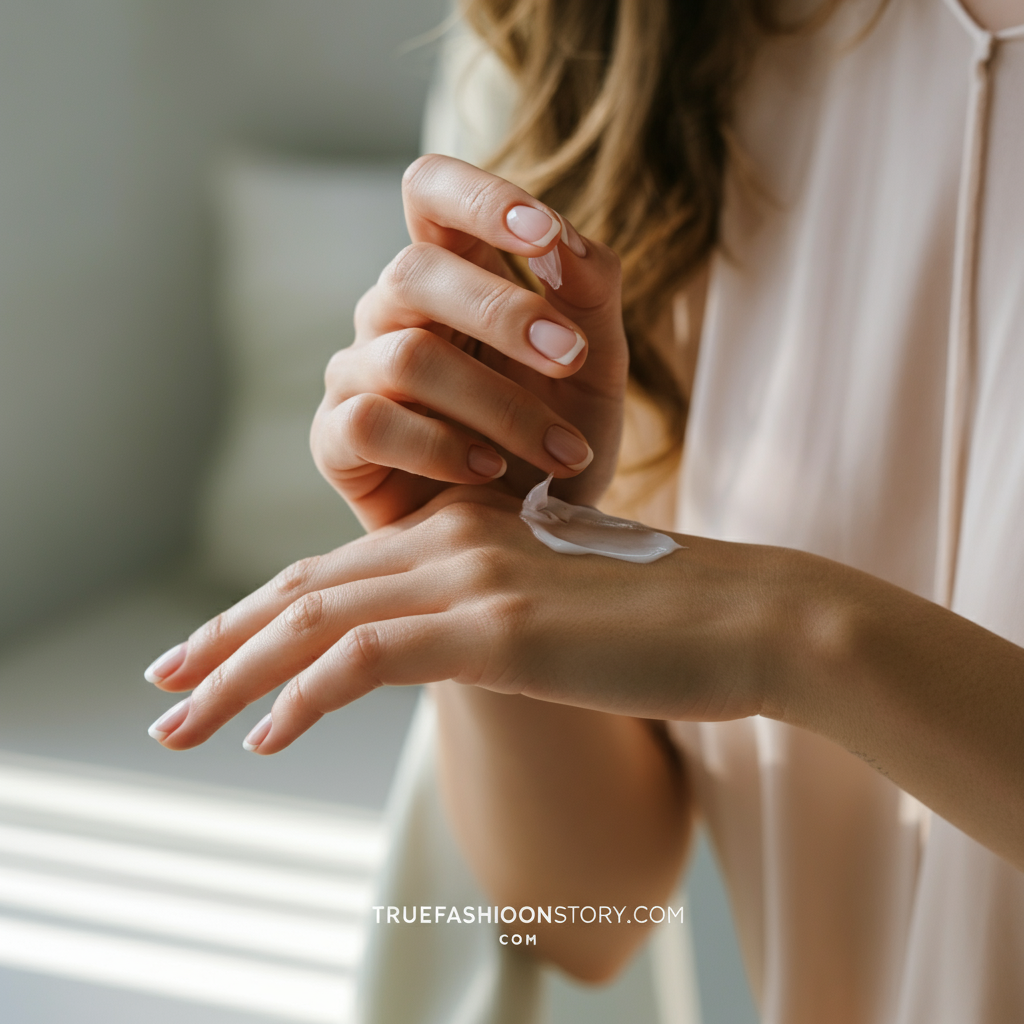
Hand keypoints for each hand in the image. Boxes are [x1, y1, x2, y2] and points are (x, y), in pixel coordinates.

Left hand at [145, 488, 774, 753]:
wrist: (753, 618)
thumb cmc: (667, 620)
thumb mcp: (563, 605)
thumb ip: (498, 611)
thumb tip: (453, 644)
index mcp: (469, 531)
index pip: (338, 572)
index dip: (263, 609)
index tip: (211, 648)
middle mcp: (458, 541)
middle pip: (308, 590)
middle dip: (224, 639)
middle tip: (161, 681)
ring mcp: (475, 580)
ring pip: (319, 620)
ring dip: (237, 671)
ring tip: (178, 717)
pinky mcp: (500, 627)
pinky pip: (370, 658)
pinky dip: (306, 694)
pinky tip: (264, 734)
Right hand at [310, 155, 629, 530]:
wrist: (532, 536)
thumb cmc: (557, 440)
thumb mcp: (597, 368)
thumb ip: (591, 296)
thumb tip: (564, 243)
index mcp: (454, 273)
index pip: (432, 191)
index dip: (478, 197)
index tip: (543, 236)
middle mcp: (394, 313)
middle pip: (412, 270)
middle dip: (502, 312)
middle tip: (569, 359)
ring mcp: (357, 374)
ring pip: (404, 355)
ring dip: (497, 403)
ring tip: (561, 450)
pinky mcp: (337, 441)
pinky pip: (369, 423)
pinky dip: (440, 448)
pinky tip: (490, 471)